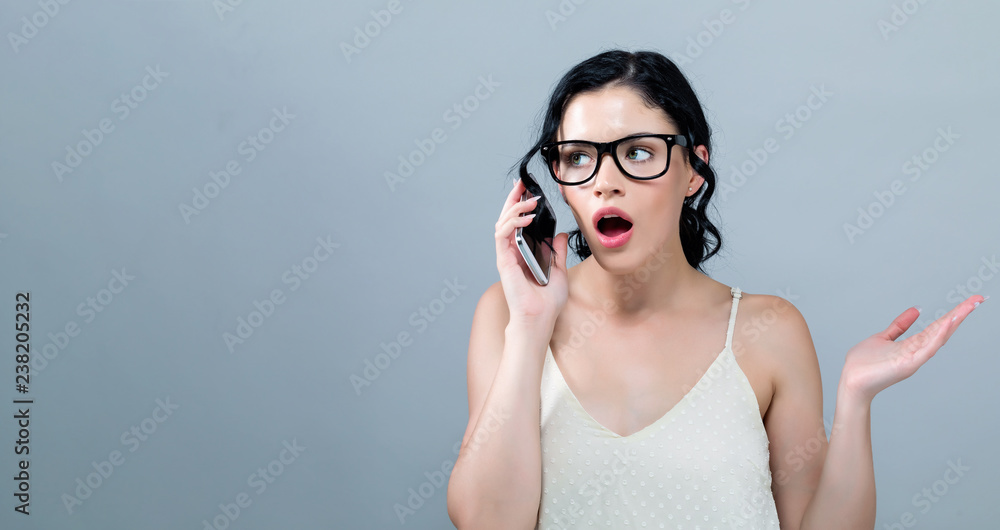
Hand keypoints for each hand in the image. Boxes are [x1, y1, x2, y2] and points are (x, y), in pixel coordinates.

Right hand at [494, 178, 568, 322]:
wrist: (540, 318)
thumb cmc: (547, 301)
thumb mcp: (559, 270)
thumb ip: (557, 251)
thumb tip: (561, 235)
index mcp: (523, 252)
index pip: (518, 222)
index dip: (521, 205)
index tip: (530, 191)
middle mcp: (512, 252)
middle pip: (507, 218)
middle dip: (514, 198)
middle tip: (523, 183)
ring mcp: (506, 255)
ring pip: (503, 222)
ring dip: (515, 207)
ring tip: (531, 200)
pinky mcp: (504, 260)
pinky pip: (503, 234)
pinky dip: (513, 222)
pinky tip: (527, 217)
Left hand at [839, 294, 986, 403]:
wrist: (851, 381)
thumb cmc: (864, 364)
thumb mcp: (884, 338)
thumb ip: (900, 326)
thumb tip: (916, 310)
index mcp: (913, 345)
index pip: (937, 327)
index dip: (953, 314)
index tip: (969, 301)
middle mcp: (917, 351)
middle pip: (942, 330)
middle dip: (960, 314)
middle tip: (977, 299)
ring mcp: (914, 358)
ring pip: (937, 338)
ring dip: (952, 323)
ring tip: (966, 308)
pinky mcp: (908, 364)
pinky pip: (926, 349)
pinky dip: (938, 337)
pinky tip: (948, 324)